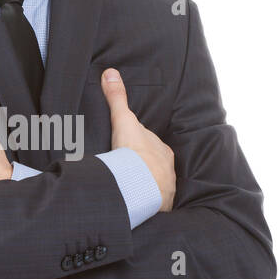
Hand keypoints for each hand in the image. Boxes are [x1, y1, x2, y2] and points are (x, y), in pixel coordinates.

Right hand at [100, 68, 175, 211]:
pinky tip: (135, 205)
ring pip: (155, 185)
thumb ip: (117, 98)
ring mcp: (165, 189)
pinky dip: (144, 203)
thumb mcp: (123, 121)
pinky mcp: (158, 206)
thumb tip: (110, 72)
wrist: (141, 185)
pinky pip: (152, 203)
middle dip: (143, 168)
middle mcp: (167, 169)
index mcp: (161, 151)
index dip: (141, 146)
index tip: (131, 149)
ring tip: (130, 190)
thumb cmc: (134, 152)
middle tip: (127, 170)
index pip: (151, 146)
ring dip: (144, 187)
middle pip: (155, 166)